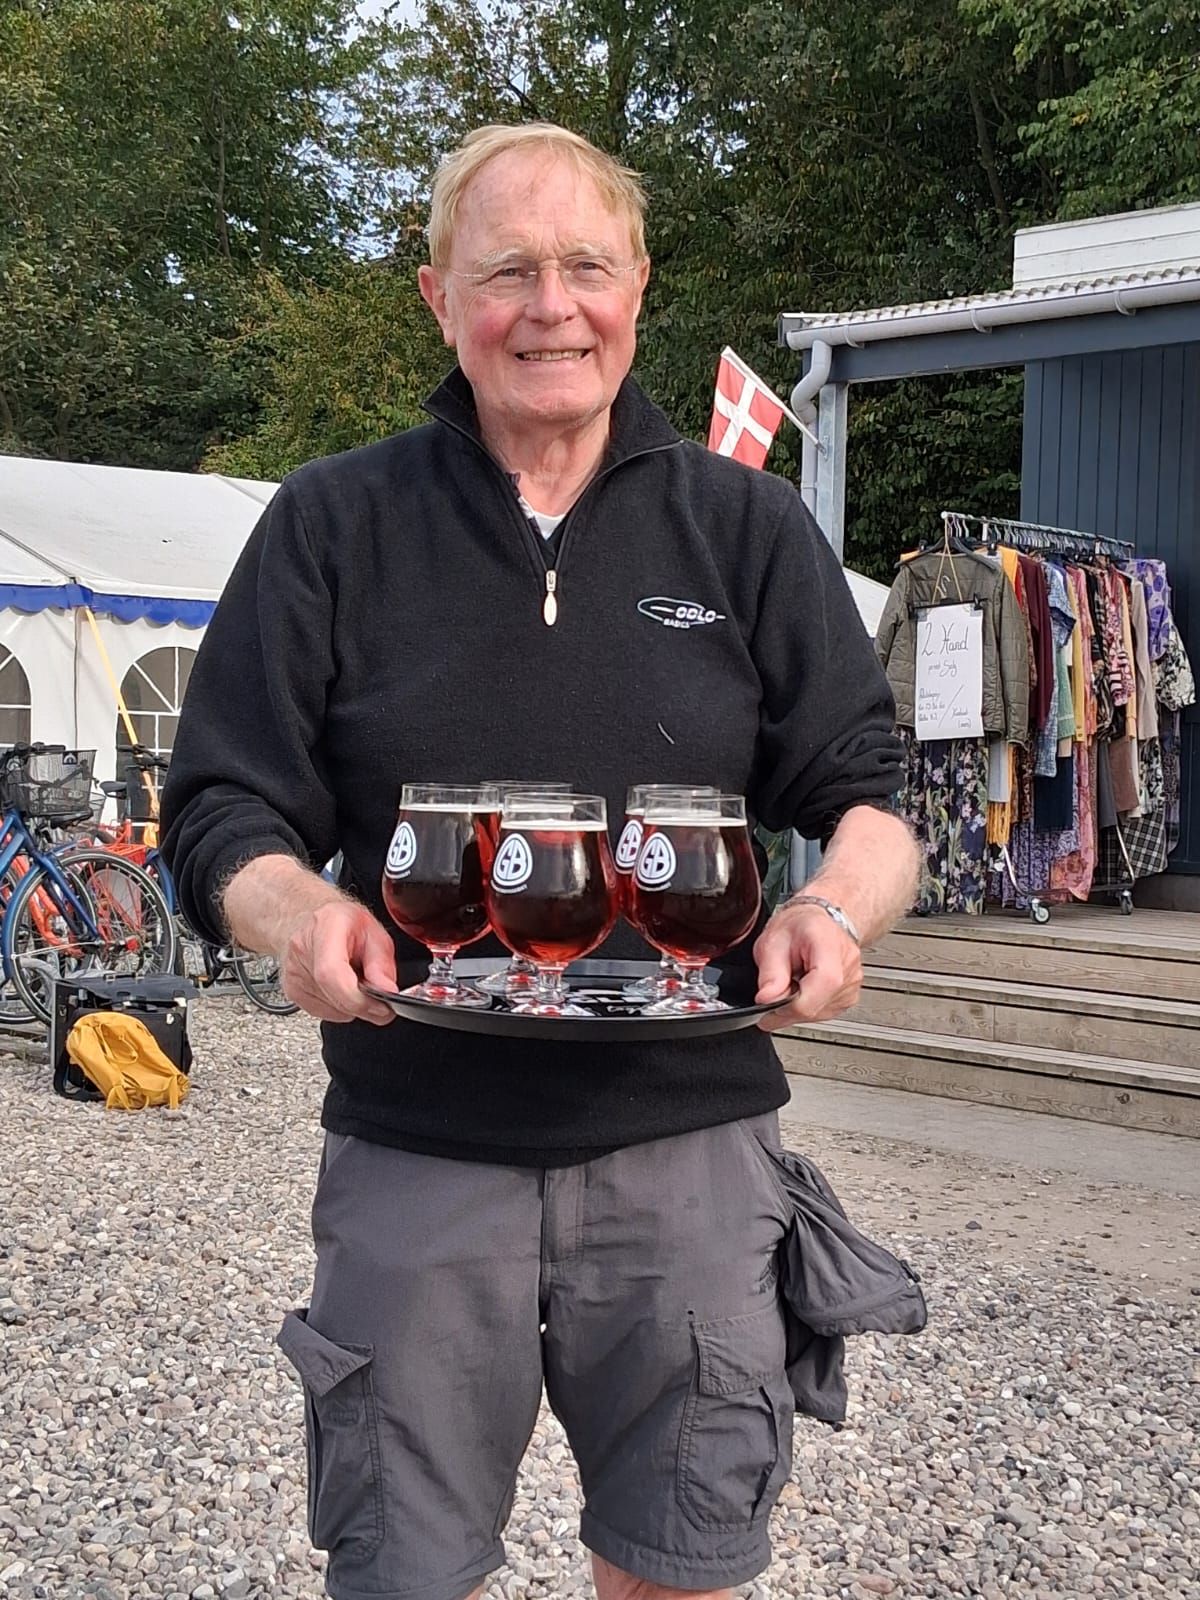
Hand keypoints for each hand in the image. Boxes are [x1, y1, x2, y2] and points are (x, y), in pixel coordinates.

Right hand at [278, 900, 397, 1025]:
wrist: (314, 920)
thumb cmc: (344, 923)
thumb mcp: (375, 933)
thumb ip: (382, 964)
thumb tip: (387, 992)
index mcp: (326, 927)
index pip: (331, 972)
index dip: (357, 998)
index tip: (379, 1006)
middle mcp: (303, 948)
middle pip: (332, 994)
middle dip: (362, 1004)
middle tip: (376, 995)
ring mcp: (293, 972)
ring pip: (330, 1008)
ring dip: (352, 1005)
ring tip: (355, 981)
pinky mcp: (291, 990)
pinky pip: (323, 1012)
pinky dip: (340, 1008)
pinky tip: (342, 988)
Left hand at [753, 901, 862, 1031]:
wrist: (818, 922)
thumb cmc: (798, 927)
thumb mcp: (773, 941)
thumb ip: (770, 973)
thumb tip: (766, 1000)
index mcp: (830, 945)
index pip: (823, 983)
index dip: (792, 1001)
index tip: (770, 1000)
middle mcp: (847, 966)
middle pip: (816, 1005)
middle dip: (787, 1006)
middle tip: (776, 987)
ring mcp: (851, 985)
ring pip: (817, 1014)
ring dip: (796, 1007)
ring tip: (792, 981)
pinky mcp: (848, 998)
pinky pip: (822, 1014)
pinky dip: (806, 1006)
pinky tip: (803, 988)